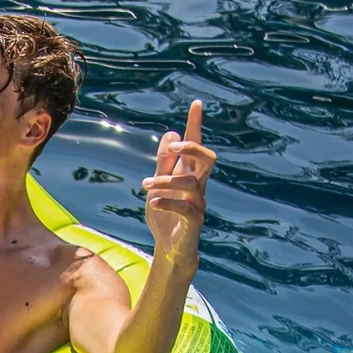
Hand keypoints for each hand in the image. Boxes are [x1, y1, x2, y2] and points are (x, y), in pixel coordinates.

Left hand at [142, 100, 214, 272]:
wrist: (170, 248)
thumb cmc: (166, 214)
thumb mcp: (158, 185)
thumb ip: (164, 162)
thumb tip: (171, 134)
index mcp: (189, 174)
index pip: (195, 145)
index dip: (196, 125)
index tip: (196, 103)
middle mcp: (198, 186)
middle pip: (207, 159)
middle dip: (194, 148)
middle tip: (177, 146)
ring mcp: (198, 203)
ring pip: (191, 183)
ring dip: (166, 180)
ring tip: (145, 185)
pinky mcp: (194, 222)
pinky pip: (186, 208)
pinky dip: (168, 202)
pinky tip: (153, 202)